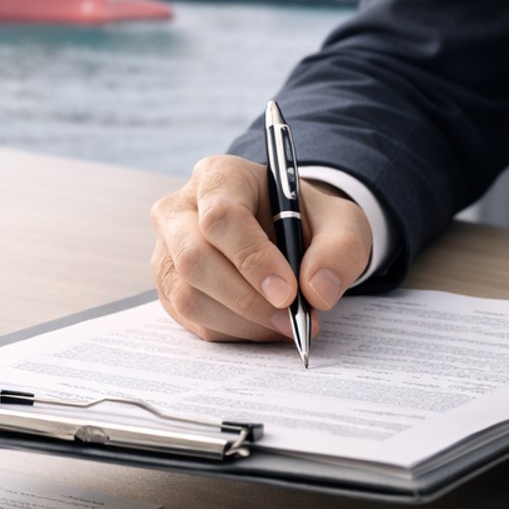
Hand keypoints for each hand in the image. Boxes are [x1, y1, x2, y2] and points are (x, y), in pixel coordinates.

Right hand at [149, 155, 373, 341]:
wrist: (286, 234)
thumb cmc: (307, 221)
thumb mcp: (342, 222)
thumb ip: (340, 250)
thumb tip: (317, 291)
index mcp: (219, 177)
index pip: (220, 217)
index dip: (252, 258)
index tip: (288, 292)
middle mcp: (179, 210)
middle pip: (194, 259)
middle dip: (246, 299)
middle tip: (290, 319)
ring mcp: (167, 251)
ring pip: (188, 296)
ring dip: (241, 321)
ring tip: (284, 324)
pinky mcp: (168, 287)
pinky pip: (192, 320)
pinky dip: (233, 332)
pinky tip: (263, 324)